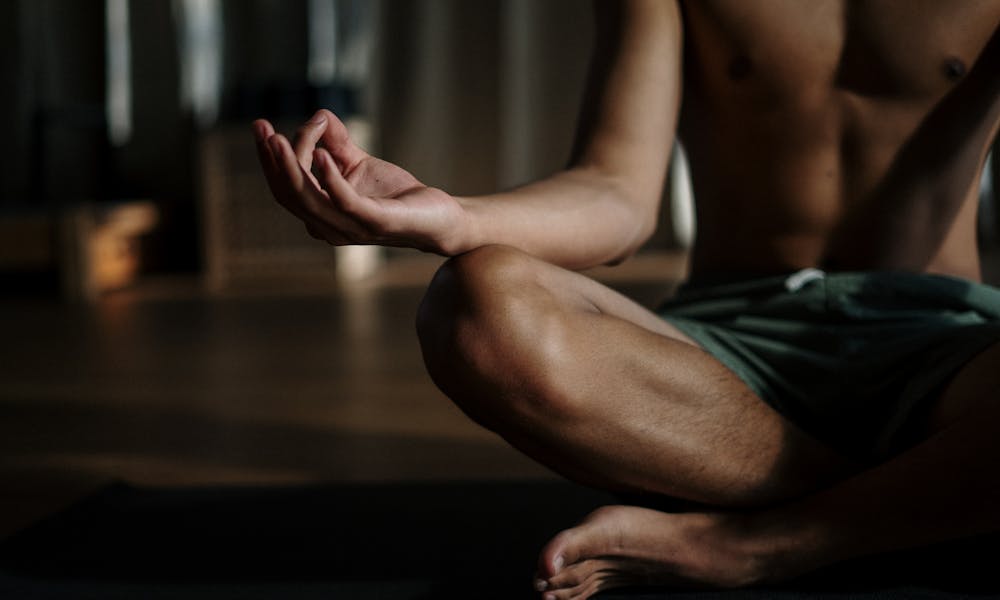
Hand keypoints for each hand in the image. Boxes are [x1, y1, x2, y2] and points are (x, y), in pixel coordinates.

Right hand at [253, 110, 472, 254]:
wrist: (439, 217)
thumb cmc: (398, 196)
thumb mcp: (360, 163)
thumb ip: (337, 143)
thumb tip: (320, 115)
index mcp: (321, 215)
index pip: (284, 188)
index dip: (268, 160)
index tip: (260, 127)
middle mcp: (329, 228)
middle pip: (289, 195)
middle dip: (272, 161)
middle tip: (262, 129)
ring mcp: (351, 229)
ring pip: (309, 201)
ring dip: (292, 167)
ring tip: (280, 139)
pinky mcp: (375, 223)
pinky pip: (344, 202)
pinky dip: (330, 177)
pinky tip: (322, 154)